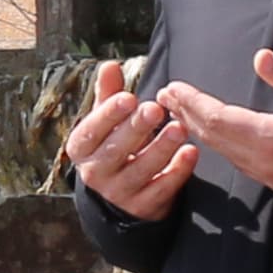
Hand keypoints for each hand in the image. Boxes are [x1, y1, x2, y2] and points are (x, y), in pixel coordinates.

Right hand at [62, 57, 195, 220]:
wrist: (124, 190)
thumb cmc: (116, 143)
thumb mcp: (108, 121)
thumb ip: (109, 94)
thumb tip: (109, 65)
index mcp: (82, 148)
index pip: (91, 130)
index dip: (109, 115)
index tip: (128, 98)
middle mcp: (94, 173)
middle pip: (114, 151)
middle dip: (136, 129)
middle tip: (155, 109)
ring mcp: (118, 193)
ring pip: (140, 170)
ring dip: (160, 149)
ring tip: (178, 129)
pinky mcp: (142, 206)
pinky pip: (161, 189)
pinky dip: (177, 171)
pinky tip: (190, 153)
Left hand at [158, 49, 272, 202]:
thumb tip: (260, 57)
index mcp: (272, 139)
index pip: (218, 120)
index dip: (192, 103)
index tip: (172, 87)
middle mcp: (262, 161)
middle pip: (211, 137)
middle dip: (185, 114)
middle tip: (163, 96)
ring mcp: (266, 174)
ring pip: (221, 151)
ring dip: (196, 129)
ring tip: (177, 111)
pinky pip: (234, 160)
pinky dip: (214, 143)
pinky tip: (208, 133)